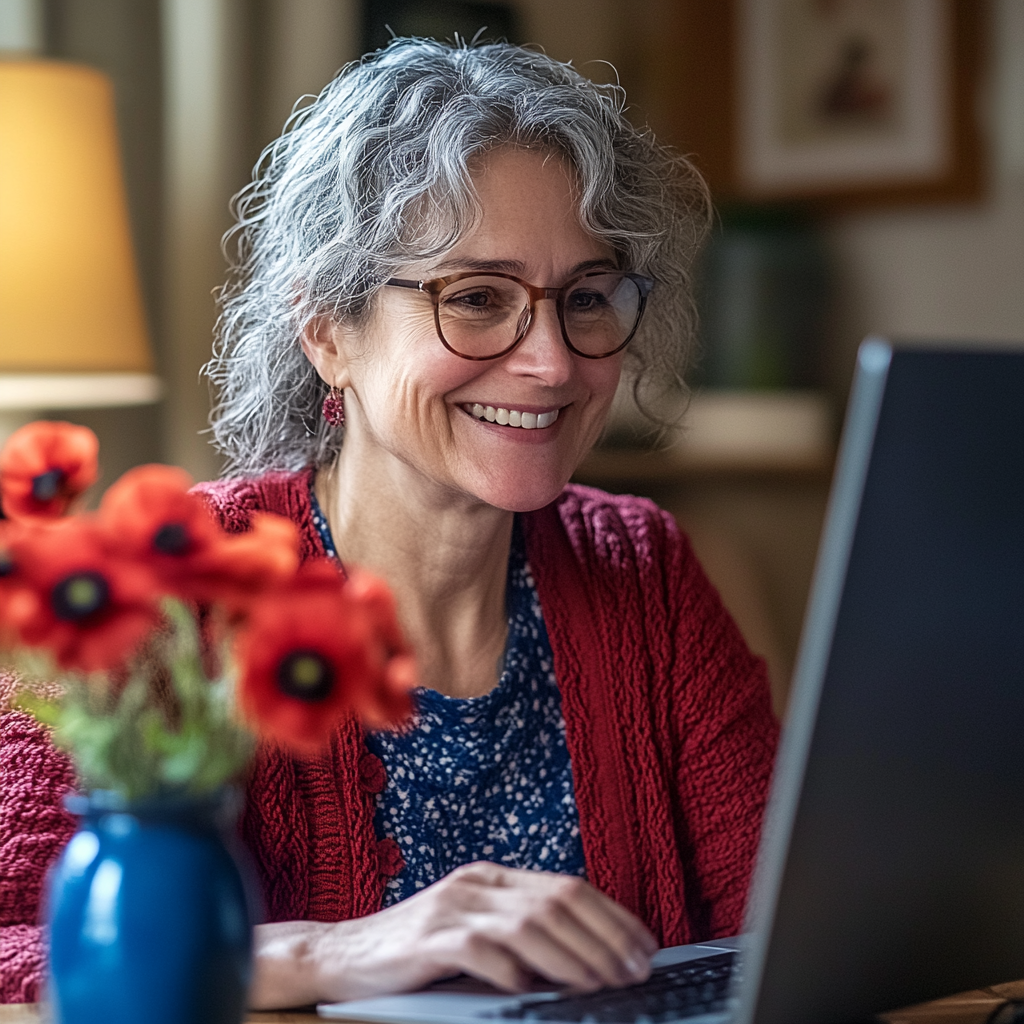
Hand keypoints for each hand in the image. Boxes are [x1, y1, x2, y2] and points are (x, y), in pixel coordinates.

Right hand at [249, 862, 657, 1007]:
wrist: (344, 954)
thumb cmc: (418, 949)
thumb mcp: (475, 927)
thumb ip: (520, 932)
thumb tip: (587, 958)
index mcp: (494, 878)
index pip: (567, 886)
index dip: (612, 915)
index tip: (644, 946)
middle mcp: (478, 884)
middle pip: (556, 902)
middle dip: (604, 938)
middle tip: (634, 971)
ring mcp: (453, 907)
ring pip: (528, 924)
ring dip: (572, 956)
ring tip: (600, 983)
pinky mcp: (429, 938)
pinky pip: (481, 950)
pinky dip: (512, 971)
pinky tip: (530, 991)